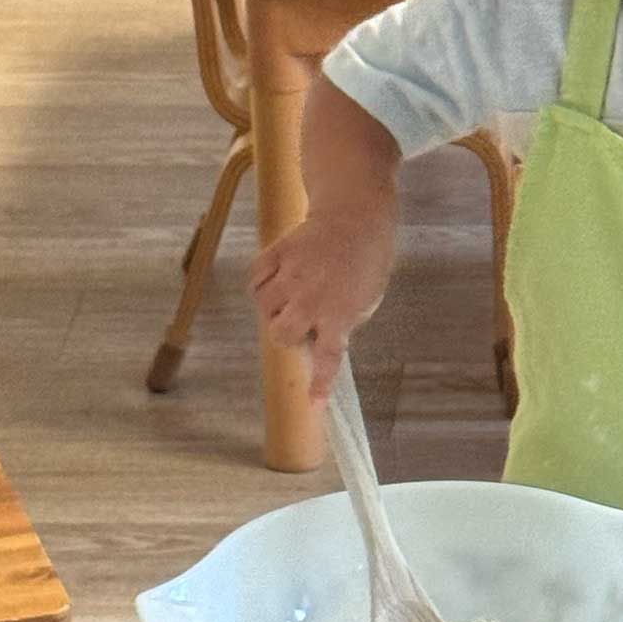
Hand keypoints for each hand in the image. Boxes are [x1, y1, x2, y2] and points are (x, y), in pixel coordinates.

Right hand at [251, 206, 395, 402]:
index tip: (313, 406)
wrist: (357, 215)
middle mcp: (313, 298)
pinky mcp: (278, 253)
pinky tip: (274, 279)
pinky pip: (255, 279)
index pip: (328, 358)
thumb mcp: (367, 299)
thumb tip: (317, 338)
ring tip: (286, 297)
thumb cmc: (367, 261)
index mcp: (340, 314)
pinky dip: (260, 284)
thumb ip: (343, 323)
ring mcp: (293, 275)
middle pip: (280, 334)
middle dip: (284, 334)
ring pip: (262, 307)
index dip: (319, 384)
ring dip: (271, 309)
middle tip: (296, 323)